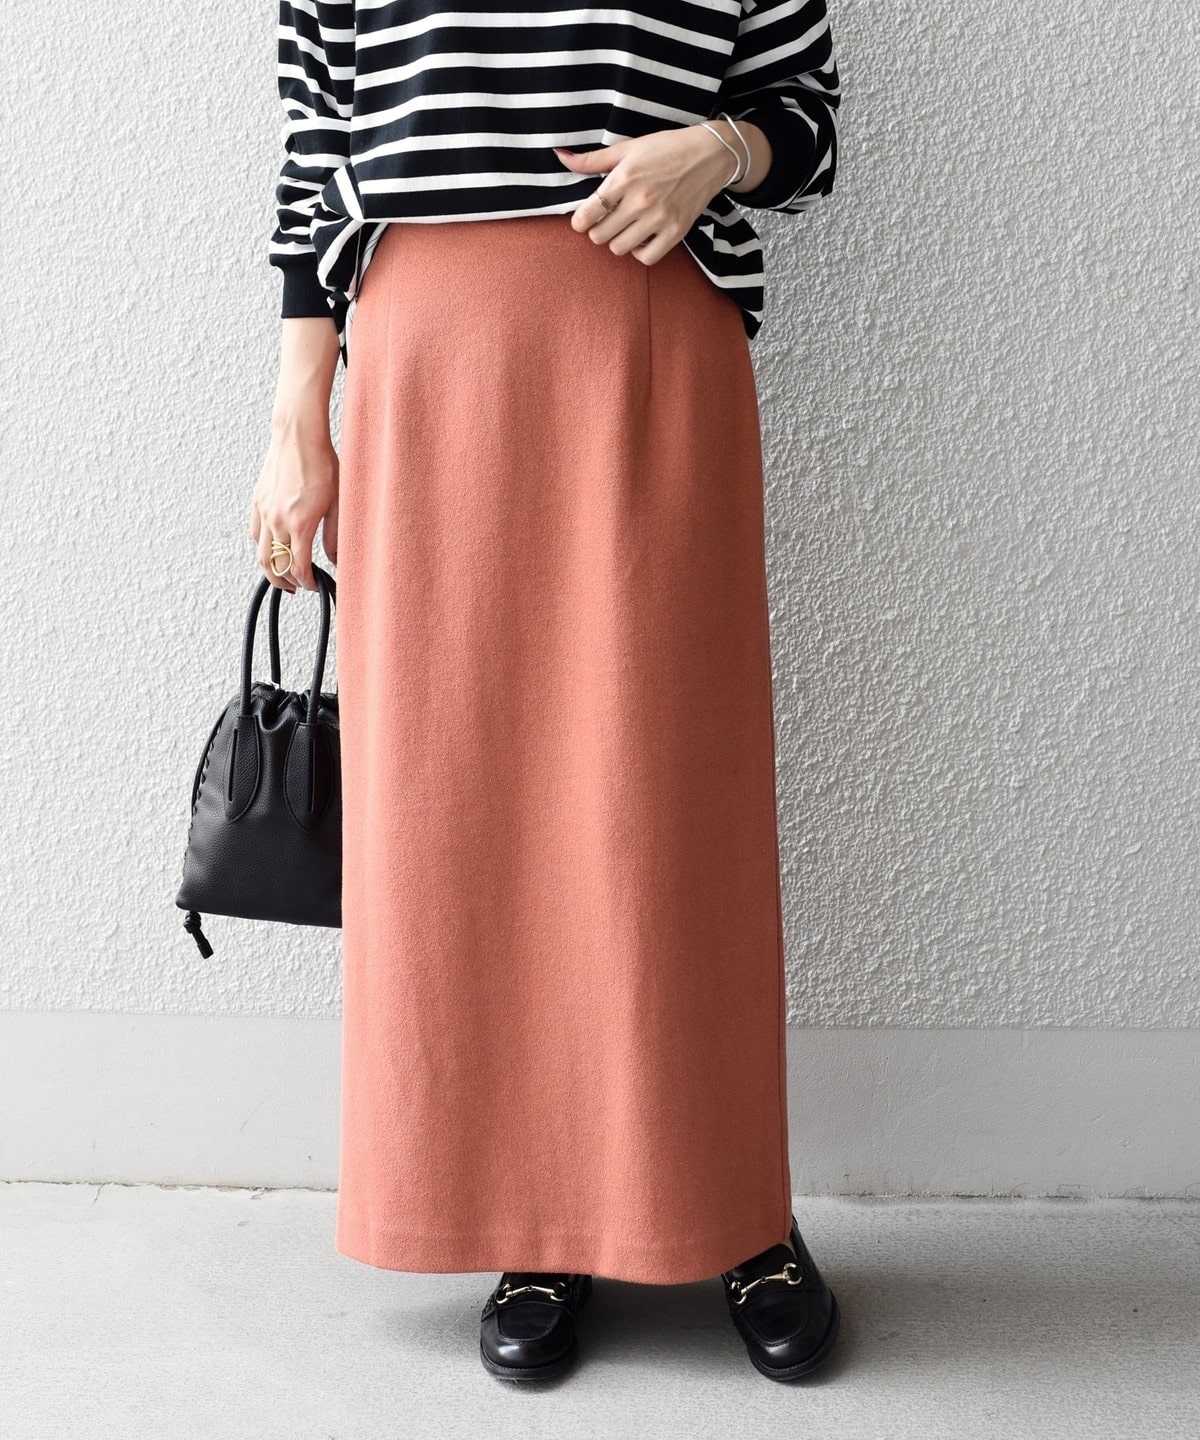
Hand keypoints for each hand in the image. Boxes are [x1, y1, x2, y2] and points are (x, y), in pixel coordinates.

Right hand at [251, 317, 340, 591]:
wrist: (298, 435)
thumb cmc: (322, 463)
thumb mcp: (339, 502)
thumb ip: (336, 536)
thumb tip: (337, 559)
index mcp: (300, 525)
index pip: (299, 568)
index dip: (306, 582)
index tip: (314, 585)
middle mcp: (277, 521)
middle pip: (275, 566)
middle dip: (285, 582)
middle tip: (297, 587)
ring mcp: (264, 511)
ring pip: (260, 553)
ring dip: (270, 568)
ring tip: (282, 574)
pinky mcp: (257, 500)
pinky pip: (254, 532)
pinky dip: (261, 545)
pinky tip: (271, 546)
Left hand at [553, 120, 761, 263]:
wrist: (710, 154)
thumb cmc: (666, 149)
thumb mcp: (628, 148)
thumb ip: (593, 160)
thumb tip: (560, 157)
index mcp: (625, 178)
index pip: (588, 213)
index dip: (579, 221)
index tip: (582, 220)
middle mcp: (640, 200)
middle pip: (600, 236)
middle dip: (597, 230)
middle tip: (605, 221)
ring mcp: (659, 218)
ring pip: (619, 248)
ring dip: (617, 241)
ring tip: (624, 227)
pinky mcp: (676, 232)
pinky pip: (646, 258)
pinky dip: (639, 252)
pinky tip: (641, 238)